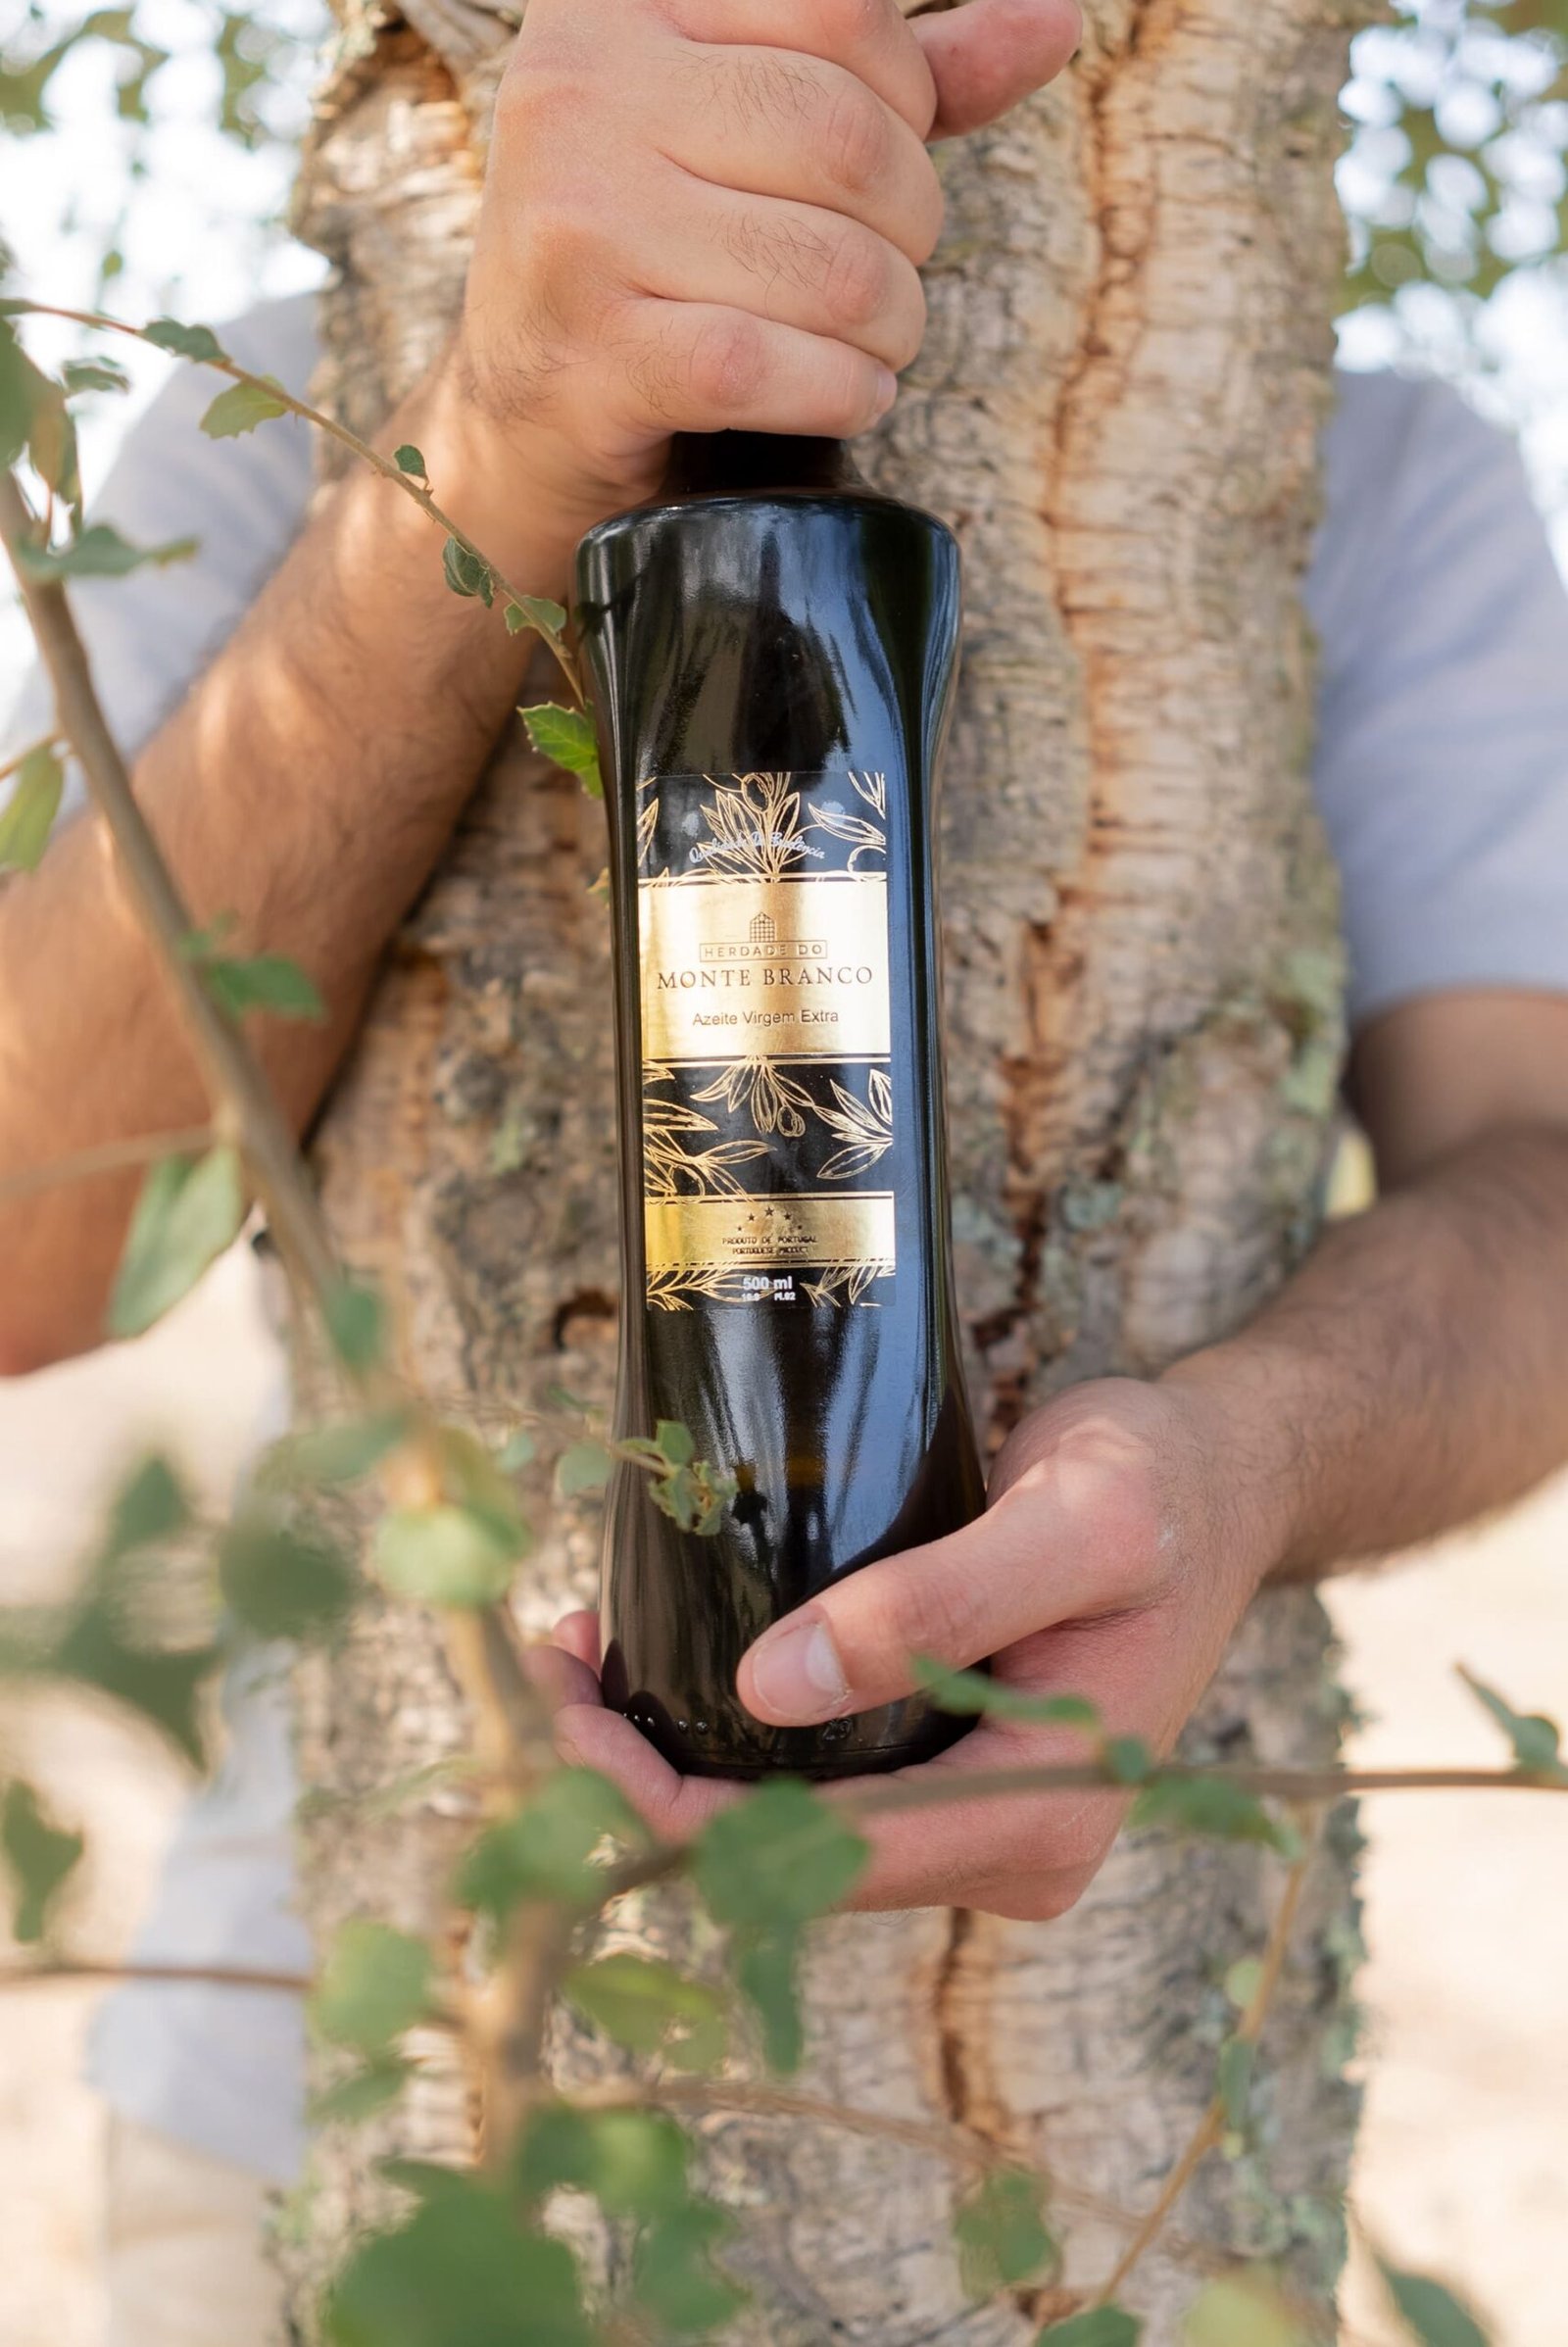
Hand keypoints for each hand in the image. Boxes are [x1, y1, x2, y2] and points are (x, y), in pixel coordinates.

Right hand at [450, 0, 1081, 542]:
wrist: (521, 416)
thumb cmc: (660, 254)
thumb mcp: (754, 133)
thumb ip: (896, 78)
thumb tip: (1053, 24)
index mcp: (617, 5)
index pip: (842, 13)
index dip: (906, 98)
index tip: (881, 166)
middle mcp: (577, 92)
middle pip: (851, 142)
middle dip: (911, 230)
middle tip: (889, 275)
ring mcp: (578, 227)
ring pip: (833, 268)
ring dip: (891, 328)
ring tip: (869, 344)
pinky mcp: (594, 356)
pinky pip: (777, 366)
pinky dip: (844, 393)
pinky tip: (841, 394)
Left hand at [538, 1376, 1286, 1920]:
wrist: (1228, 1485)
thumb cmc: (1165, 1488)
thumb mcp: (1077, 1518)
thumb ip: (940, 1602)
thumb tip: (773, 1684)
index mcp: (1036, 1817)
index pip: (804, 1857)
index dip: (659, 1804)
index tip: (558, 1707)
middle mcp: (1004, 1850)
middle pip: (776, 1865)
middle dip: (639, 1785)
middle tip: (549, 1662)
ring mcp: (975, 1824)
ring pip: (781, 1839)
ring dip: (668, 1764)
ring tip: (587, 1651)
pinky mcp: (950, 1781)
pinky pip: (810, 1793)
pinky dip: (719, 1741)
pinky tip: (660, 1660)